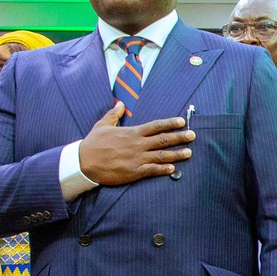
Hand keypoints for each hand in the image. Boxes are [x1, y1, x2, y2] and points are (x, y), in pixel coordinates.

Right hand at [75, 103, 194, 186]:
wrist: (83, 162)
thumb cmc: (93, 143)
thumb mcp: (102, 124)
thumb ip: (114, 114)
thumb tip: (121, 103)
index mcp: (132, 132)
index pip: (156, 126)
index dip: (170, 123)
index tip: (182, 122)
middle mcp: (137, 144)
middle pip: (163, 140)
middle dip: (179, 137)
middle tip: (193, 135)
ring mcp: (137, 158)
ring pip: (161, 155)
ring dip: (177, 154)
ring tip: (189, 152)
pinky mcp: (134, 171)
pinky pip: (152, 170)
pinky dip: (163, 169)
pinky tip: (173, 169)